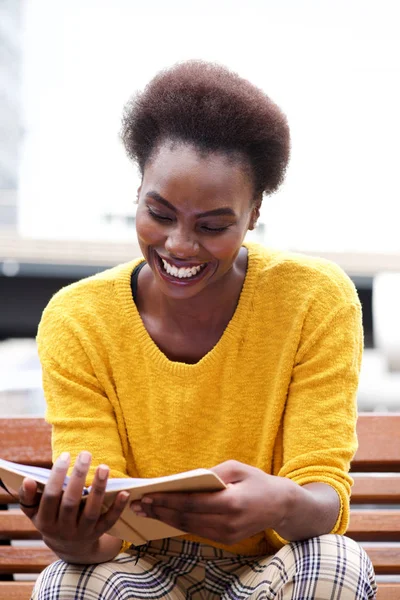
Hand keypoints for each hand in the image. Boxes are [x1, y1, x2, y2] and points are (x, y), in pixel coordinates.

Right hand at [19, 451, 129, 556]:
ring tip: (104, 466)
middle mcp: (63, 529)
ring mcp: (82, 532)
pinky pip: (109, 521)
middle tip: (85, 454)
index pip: (50, 497)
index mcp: (45, 521)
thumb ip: (28, 496)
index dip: (57, 476)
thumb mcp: (35, 511)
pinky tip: (124, 492)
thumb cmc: (50, 518)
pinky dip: (118, 507)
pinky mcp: (98, 533)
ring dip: (99, 488)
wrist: (69, 547)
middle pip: (71, 502)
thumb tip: (27, 480)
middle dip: (79, 477)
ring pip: (91, 511)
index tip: (65, 455)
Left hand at [130, 460, 291, 544]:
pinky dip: (180, 524)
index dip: (168, 500)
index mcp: (231, 502)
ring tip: (146, 511)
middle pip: (187, 518)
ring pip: (190, 528)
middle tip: (138, 504)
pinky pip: (198, 531)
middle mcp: (228, 523)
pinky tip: (166, 516)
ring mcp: (228, 535)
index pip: (192, 503)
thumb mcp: (236, 468)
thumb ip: (210, 474)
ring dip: (166, 519)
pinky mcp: (227, 540)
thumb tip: (183, 480)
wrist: (280, 505)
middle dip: (160, 511)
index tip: (148, 495)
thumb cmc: (256, 480)